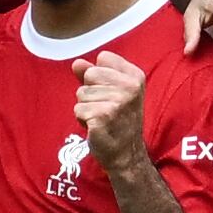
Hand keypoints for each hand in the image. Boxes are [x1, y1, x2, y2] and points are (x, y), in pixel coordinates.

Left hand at [72, 51, 148, 175]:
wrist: (126, 154)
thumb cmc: (118, 121)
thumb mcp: (112, 93)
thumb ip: (94, 75)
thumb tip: (77, 63)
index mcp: (135, 76)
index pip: (104, 57)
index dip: (100, 76)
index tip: (111, 93)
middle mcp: (130, 87)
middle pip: (90, 74)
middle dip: (90, 92)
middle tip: (105, 108)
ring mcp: (117, 102)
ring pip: (81, 93)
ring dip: (86, 108)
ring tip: (102, 119)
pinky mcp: (103, 116)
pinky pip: (78, 109)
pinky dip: (83, 120)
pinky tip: (97, 127)